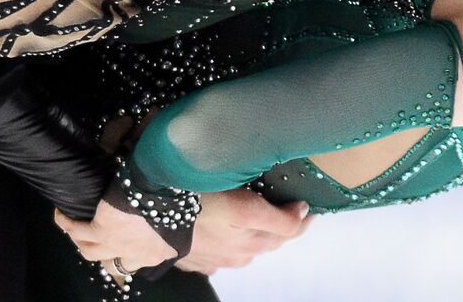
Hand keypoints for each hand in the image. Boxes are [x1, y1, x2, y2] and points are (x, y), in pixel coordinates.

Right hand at [54, 200, 176, 272]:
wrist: (165, 182)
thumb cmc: (176, 195)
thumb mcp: (175, 217)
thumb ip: (164, 225)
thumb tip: (158, 218)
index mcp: (155, 253)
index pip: (131, 263)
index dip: (121, 253)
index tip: (118, 242)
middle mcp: (134, 255)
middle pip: (106, 261)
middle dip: (99, 249)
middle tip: (93, 234)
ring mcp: (115, 243)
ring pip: (87, 249)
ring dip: (79, 238)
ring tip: (74, 226)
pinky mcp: (101, 228)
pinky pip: (75, 229)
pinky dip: (66, 222)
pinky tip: (62, 214)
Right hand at [173, 189, 314, 275]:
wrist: (154, 220)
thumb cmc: (203, 207)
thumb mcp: (247, 209)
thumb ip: (278, 218)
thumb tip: (301, 213)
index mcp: (253, 243)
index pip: (289, 232)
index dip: (301, 217)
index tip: (309, 204)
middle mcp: (238, 255)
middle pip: (269, 241)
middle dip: (281, 226)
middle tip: (289, 207)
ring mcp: (217, 259)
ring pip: (246, 247)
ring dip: (256, 234)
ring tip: (259, 216)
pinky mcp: (198, 258)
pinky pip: (222, 251)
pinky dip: (230, 241)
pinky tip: (226, 231)